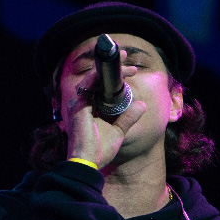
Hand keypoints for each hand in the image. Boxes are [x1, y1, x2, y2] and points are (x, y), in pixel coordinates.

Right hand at [64, 50, 146, 169]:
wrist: (88, 163)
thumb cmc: (99, 150)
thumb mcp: (119, 132)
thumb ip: (128, 117)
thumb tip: (141, 105)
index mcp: (91, 108)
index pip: (103, 86)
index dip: (116, 75)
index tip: (131, 69)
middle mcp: (83, 103)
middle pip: (97, 78)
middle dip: (112, 66)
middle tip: (126, 56)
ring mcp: (79, 104)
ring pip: (93, 78)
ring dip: (107, 67)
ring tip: (121, 59)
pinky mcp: (78, 107)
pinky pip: (87, 86)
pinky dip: (96, 76)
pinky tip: (107, 69)